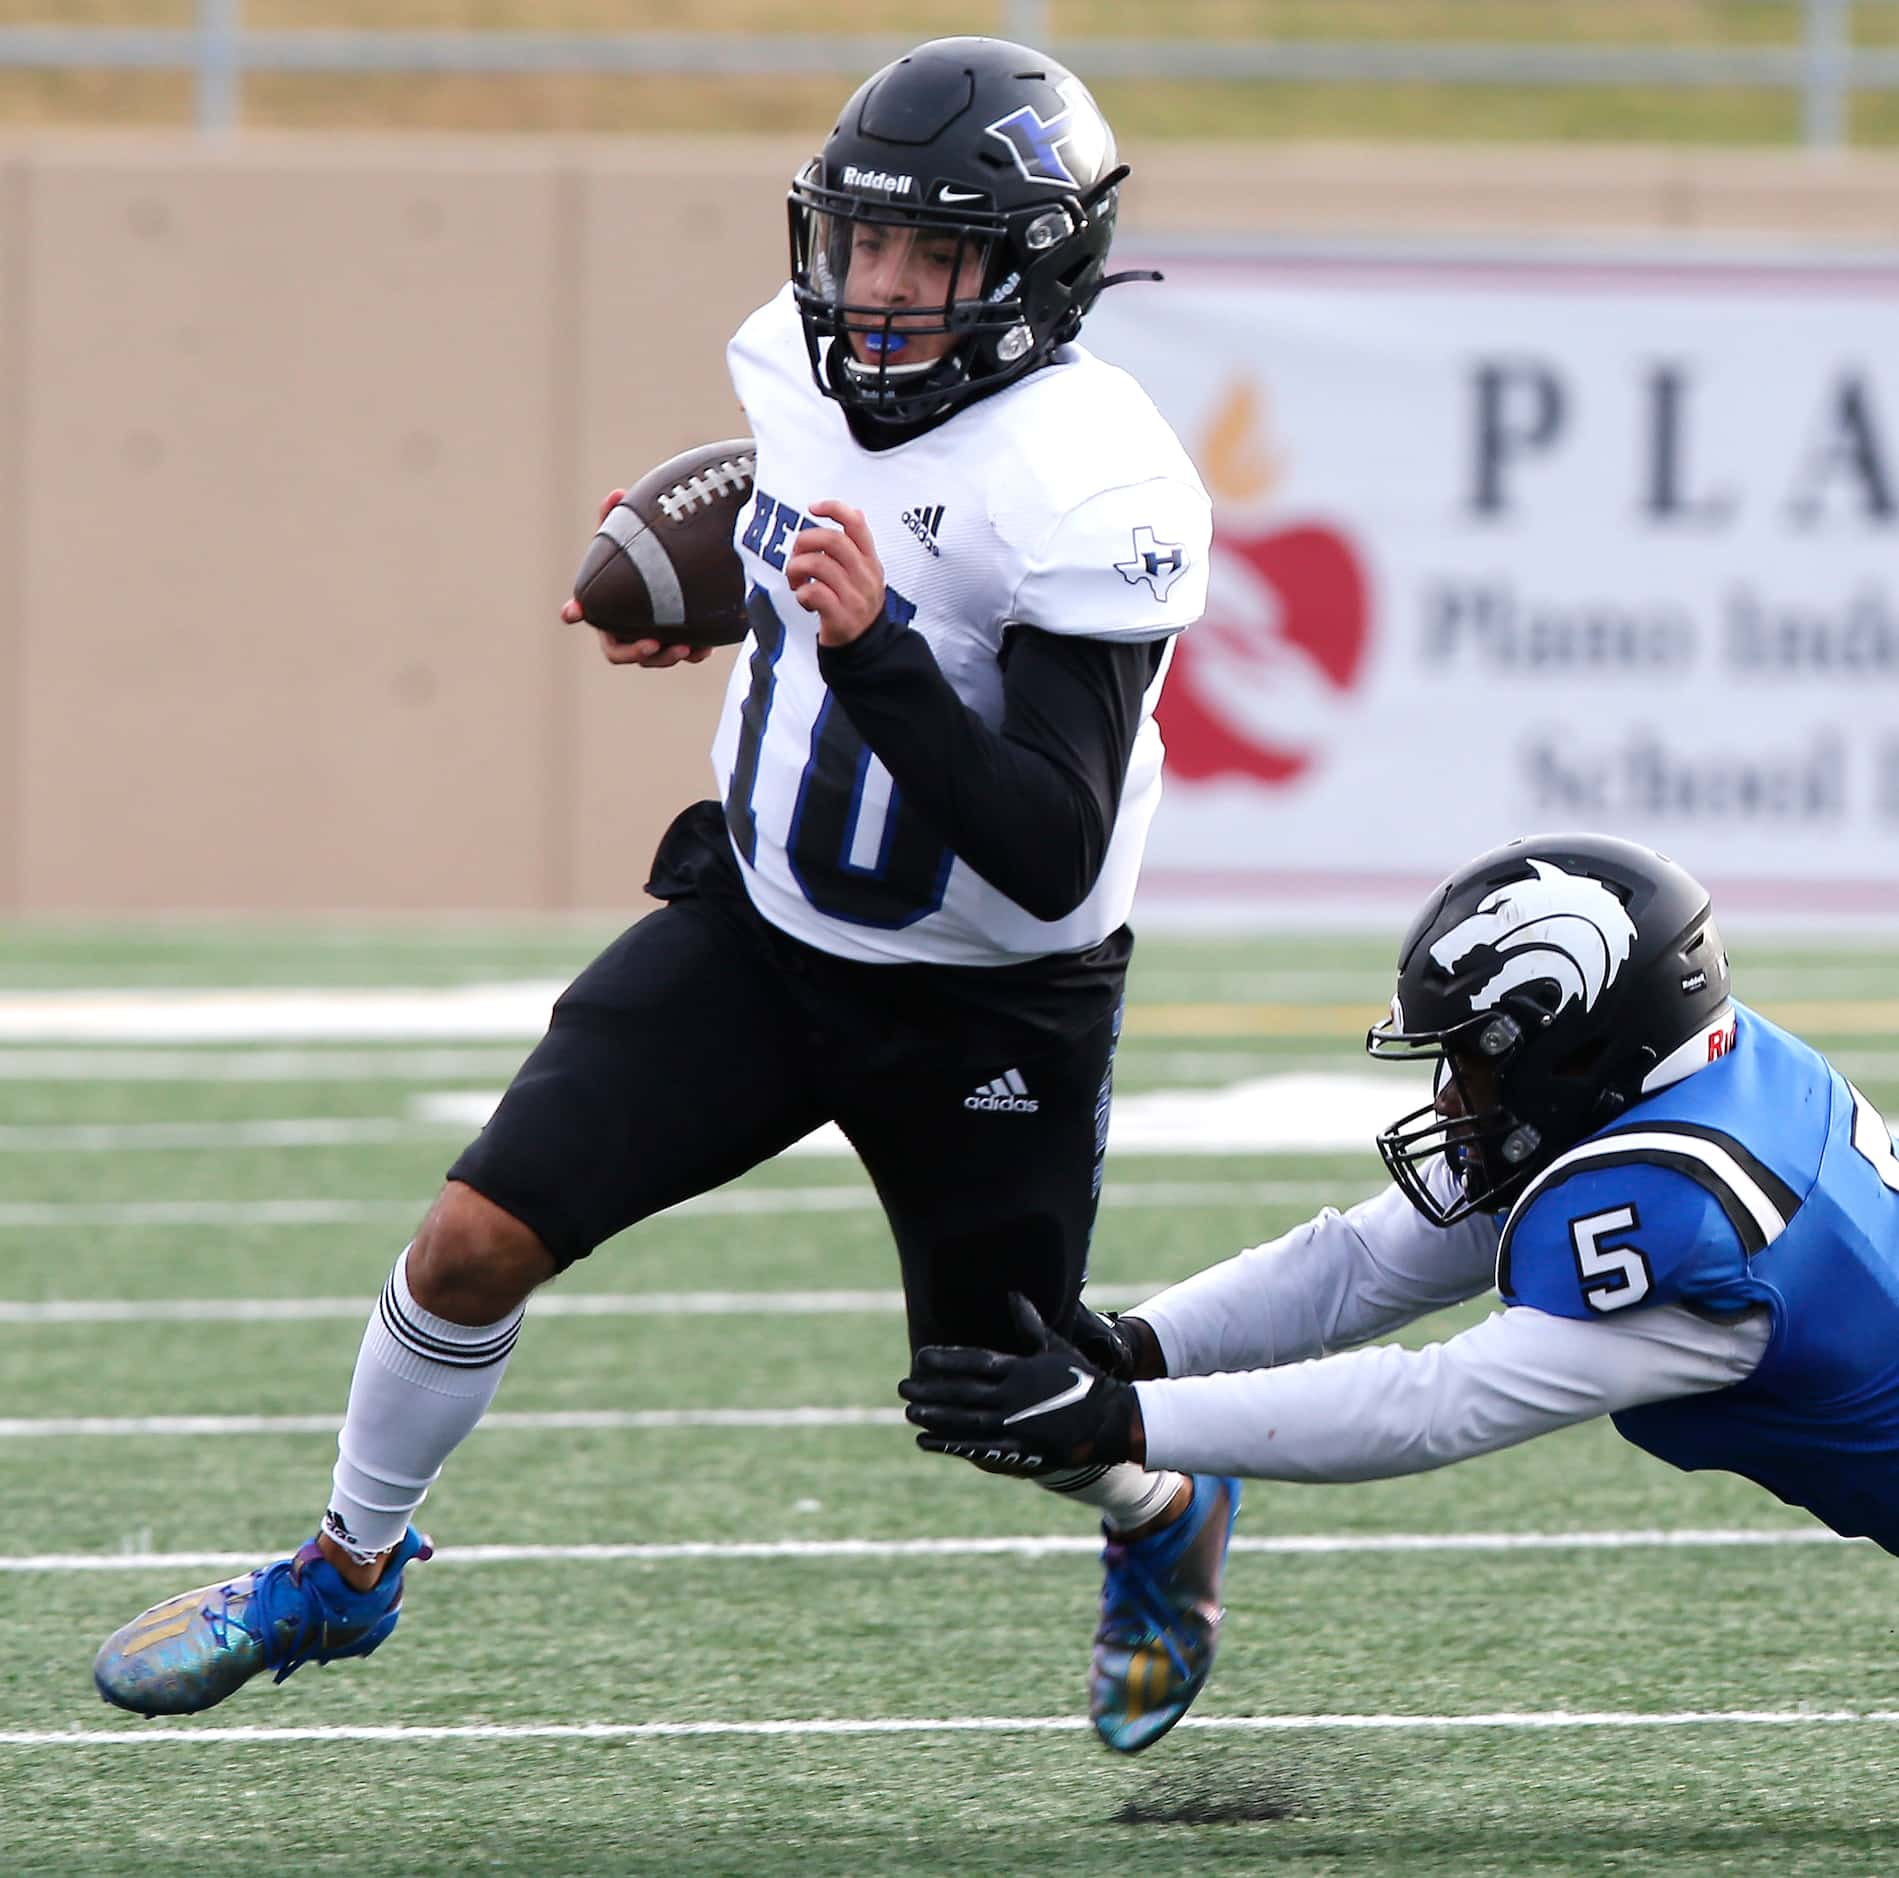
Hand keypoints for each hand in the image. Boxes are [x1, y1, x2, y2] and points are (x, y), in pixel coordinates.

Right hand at [561, 487, 714, 668]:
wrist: (679, 572)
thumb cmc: (643, 556)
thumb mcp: (631, 537)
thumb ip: (618, 518)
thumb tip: (617, 493)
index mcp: (605, 605)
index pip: (583, 611)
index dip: (575, 611)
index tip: (573, 612)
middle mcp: (622, 628)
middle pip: (618, 652)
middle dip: (634, 652)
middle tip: (651, 643)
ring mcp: (649, 640)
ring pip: (652, 659)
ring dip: (665, 658)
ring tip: (685, 647)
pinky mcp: (675, 644)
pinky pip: (682, 655)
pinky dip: (693, 652)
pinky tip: (704, 646)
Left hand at [785, 499, 885, 647]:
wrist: (864, 646)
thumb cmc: (856, 605)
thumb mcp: (866, 573)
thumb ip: (858, 546)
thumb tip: (857, 511)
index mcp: (870, 561)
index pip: (856, 524)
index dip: (833, 508)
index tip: (813, 507)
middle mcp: (865, 576)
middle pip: (832, 540)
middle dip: (805, 541)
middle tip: (796, 555)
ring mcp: (854, 597)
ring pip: (818, 565)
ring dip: (797, 569)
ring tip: (796, 580)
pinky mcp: (841, 616)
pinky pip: (813, 593)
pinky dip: (801, 594)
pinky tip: (804, 599)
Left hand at [899, 1293, 1139, 1475]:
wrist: (1109, 1420)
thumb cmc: (1082, 1380)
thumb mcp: (1057, 1348)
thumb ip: (1030, 1325)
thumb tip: (1013, 1295)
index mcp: (1021, 1369)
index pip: (976, 1362)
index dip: (946, 1359)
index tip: (920, 1356)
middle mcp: (1014, 1397)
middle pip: (964, 1393)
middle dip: (931, 1390)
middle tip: (902, 1387)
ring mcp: (1016, 1426)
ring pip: (966, 1421)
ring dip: (936, 1417)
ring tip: (909, 1413)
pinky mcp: (1019, 1450)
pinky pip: (978, 1448)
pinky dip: (951, 1445)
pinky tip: (926, 1441)